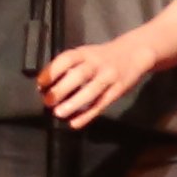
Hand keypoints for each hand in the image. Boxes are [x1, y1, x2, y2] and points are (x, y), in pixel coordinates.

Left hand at [34, 35, 151, 128]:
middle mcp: (97, 64)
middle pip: (79, 75)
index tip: (41, 84)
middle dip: (61, 89)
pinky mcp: (117, 91)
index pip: (66, 59)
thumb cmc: (102, 56)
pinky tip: (75, 123)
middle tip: (48, 102)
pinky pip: (101, 104)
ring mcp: (109, 77)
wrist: (135, 53)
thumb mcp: (86, 54)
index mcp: (85, 53)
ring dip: (74, 103)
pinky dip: (88, 115)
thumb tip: (46, 86)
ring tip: (59, 113)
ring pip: (91, 91)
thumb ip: (70, 67)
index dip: (52, 71)